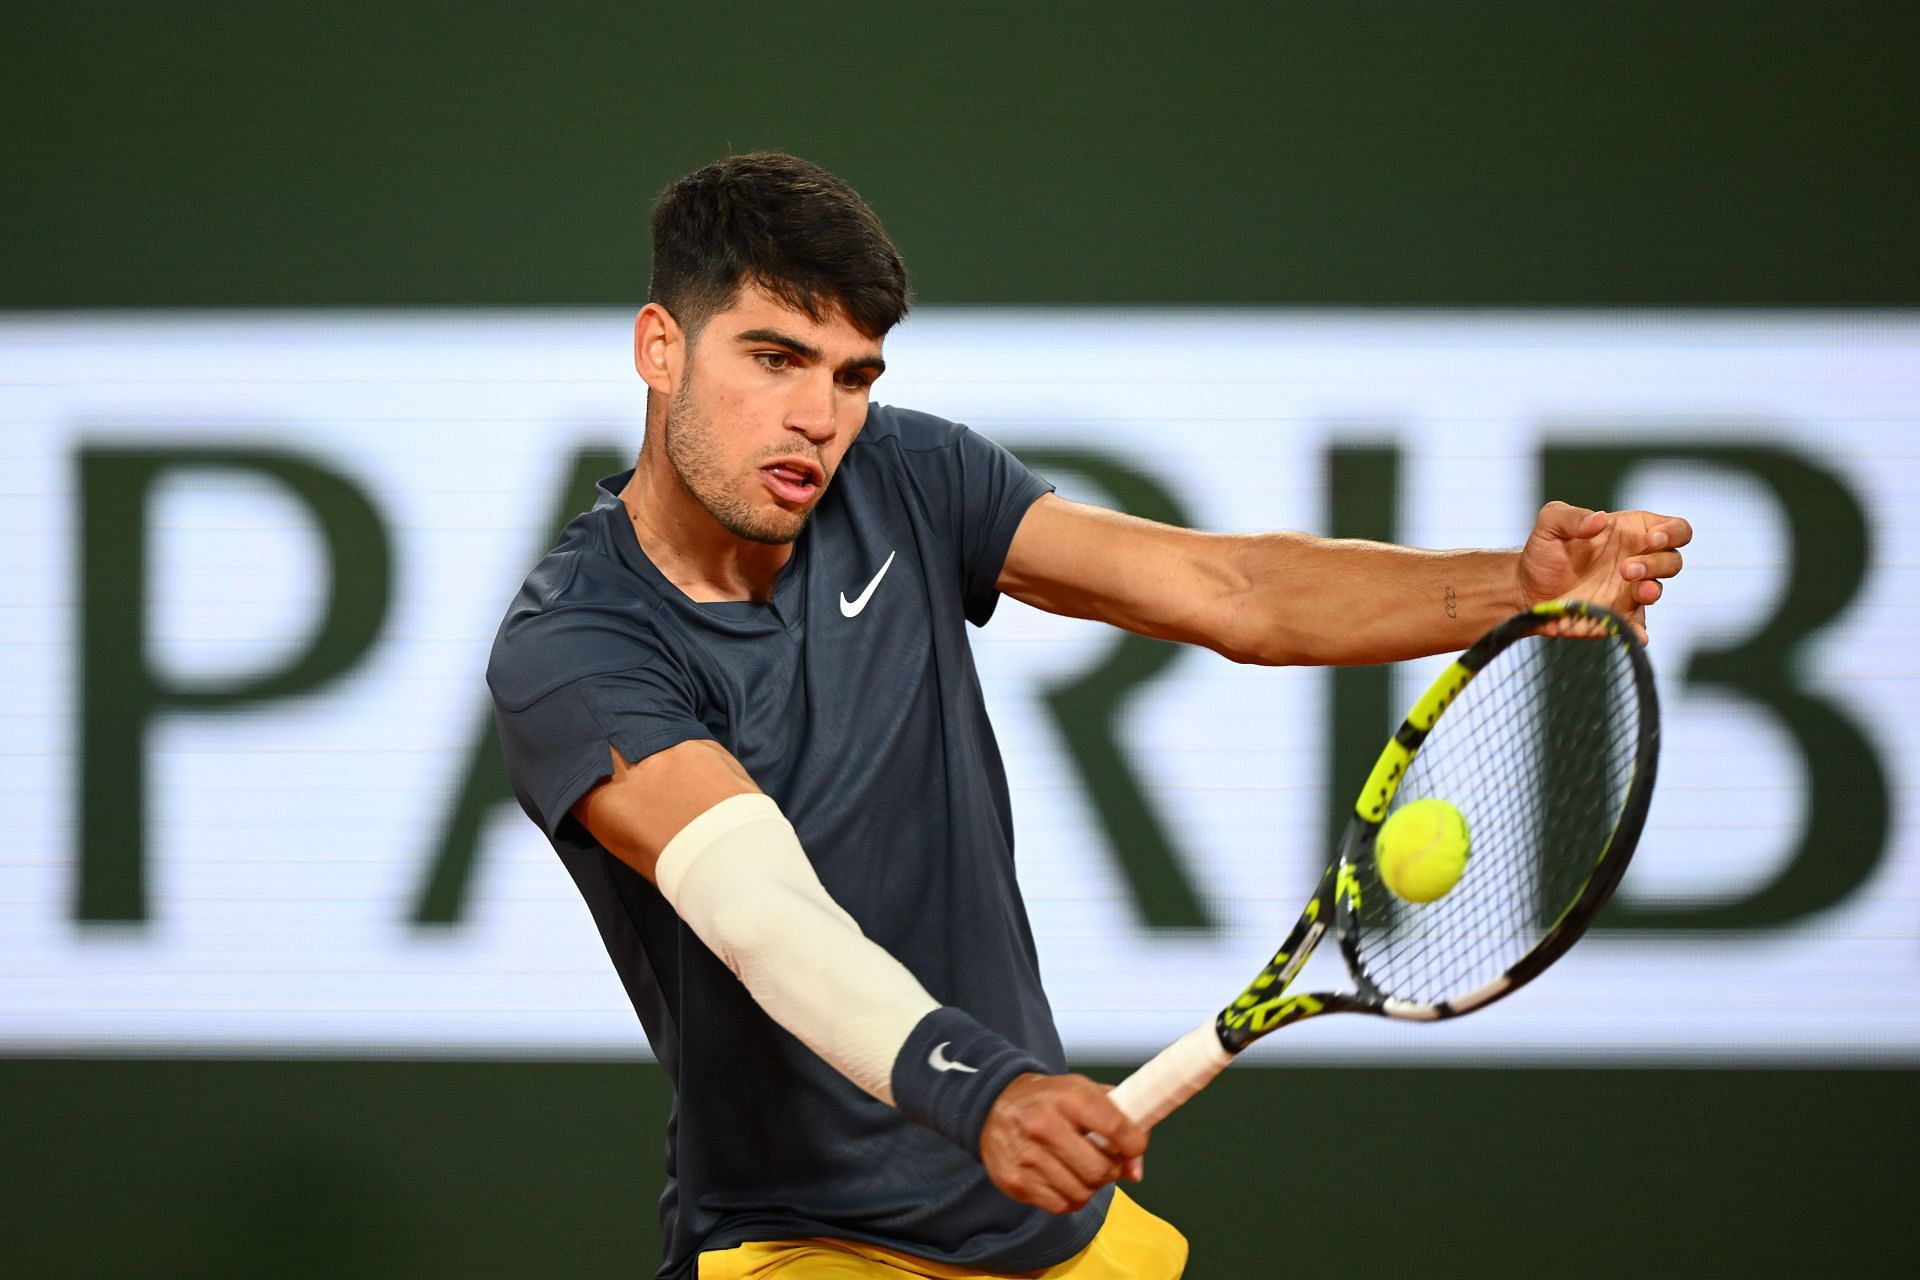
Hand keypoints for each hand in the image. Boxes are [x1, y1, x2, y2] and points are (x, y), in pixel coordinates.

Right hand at [978, 1072, 1147, 1213]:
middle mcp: (1045, 1125)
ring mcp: (1028, 1156)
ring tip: (1083, 1170)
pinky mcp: (1016, 1181)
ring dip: (1091, 1187)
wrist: (993, 1104)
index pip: (1116, 1128)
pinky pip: (1061, 1206)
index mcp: (1068, 1097)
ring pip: (1082, 1193)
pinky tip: (1065, 1179)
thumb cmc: (1049, 1099)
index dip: (1134, 1144)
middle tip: (1106, 1162)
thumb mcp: (1084, 1093)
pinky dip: (1070, 1198)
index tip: (1133, 1147)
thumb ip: (1119, 1122)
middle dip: (1112, 1171)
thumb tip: (1134, 1172)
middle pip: (1100, 1170)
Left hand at [1516, 501, 1692, 641]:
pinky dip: (1641, 631)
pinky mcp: (1618, 616)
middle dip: (1657, 563)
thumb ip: (1571, 516)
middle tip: (1626, 569)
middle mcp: (1637, 560)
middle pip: (1673, 561)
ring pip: (1659, 589)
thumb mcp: (1550, 523)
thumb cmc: (1543, 552)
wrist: (1526, 589)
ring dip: (1652, 589)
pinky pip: (1638, 626)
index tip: (1653, 539)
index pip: (1674, 529)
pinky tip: (1637, 635)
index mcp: (1630, 532)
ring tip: (1637, 590)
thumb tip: (1599, 520)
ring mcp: (1630, 590)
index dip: (1673, 533)